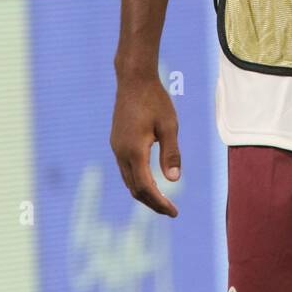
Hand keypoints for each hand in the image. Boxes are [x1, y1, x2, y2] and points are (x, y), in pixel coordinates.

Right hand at [110, 71, 180, 216]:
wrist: (134, 79)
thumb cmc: (155, 100)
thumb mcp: (169, 125)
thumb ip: (171, 153)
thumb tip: (174, 181)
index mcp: (134, 151)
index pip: (146, 187)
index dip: (159, 203)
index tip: (174, 212)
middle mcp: (121, 152)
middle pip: (135, 189)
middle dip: (152, 203)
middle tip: (170, 211)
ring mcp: (116, 147)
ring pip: (128, 180)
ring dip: (144, 193)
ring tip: (162, 201)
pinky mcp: (116, 142)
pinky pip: (125, 169)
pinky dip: (137, 180)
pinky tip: (150, 180)